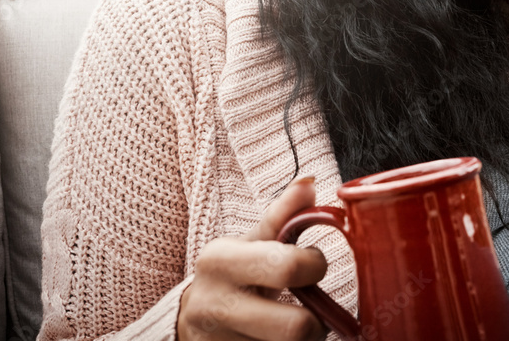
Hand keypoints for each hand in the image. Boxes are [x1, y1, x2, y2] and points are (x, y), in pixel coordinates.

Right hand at [177, 177, 328, 340]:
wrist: (191, 317)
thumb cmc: (233, 272)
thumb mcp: (253, 241)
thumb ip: (283, 214)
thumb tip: (311, 182)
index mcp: (220, 260)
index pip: (287, 267)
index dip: (315, 267)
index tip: (314, 265)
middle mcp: (213, 303)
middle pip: (295, 328)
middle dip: (318, 322)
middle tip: (315, 312)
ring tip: (294, 328)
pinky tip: (276, 340)